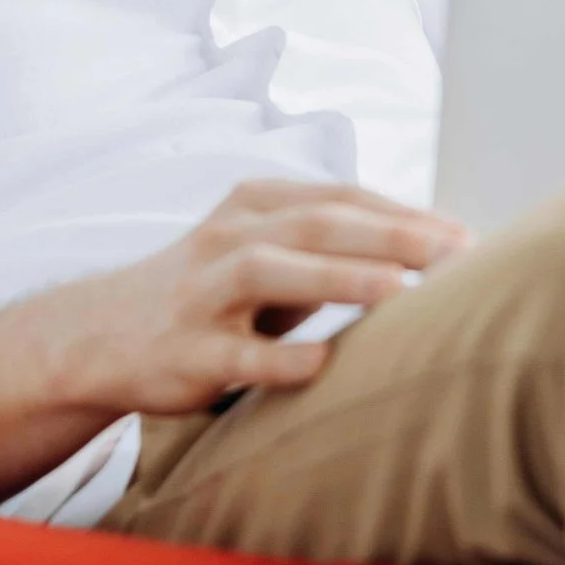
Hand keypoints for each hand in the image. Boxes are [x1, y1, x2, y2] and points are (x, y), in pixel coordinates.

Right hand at [45, 178, 471, 415]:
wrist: (100, 336)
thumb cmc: (211, 294)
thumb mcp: (263, 252)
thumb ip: (330, 246)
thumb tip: (436, 253)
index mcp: (254, 206)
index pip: (339, 198)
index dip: (404, 213)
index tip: (464, 236)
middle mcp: (227, 239)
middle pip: (315, 223)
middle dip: (389, 234)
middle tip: (454, 253)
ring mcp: (201, 295)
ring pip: (270, 272)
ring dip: (338, 277)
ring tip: (399, 289)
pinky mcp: (185, 352)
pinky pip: (234, 355)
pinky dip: (278, 358)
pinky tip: (321, 365)